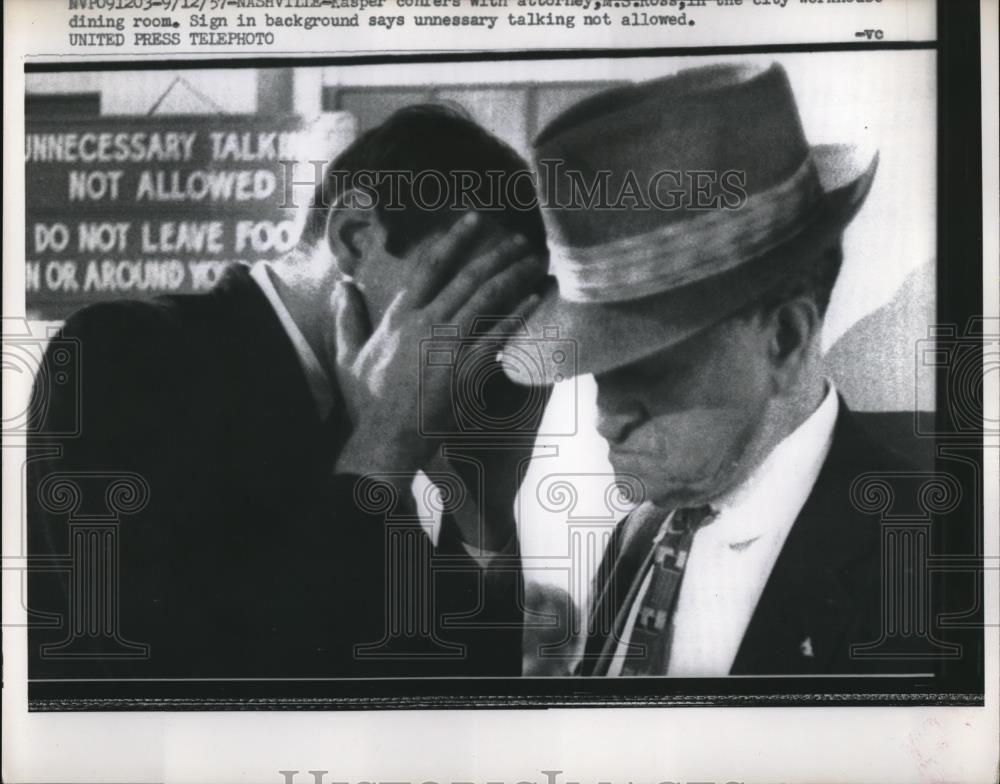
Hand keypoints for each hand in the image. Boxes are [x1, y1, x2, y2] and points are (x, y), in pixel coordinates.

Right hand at [331, 214, 543, 479]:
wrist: (384, 438)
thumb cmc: (367, 401)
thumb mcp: (349, 355)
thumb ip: (348, 316)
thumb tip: (344, 284)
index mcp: (400, 316)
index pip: (430, 266)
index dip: (455, 239)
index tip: (474, 219)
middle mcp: (426, 322)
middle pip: (468, 277)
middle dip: (497, 254)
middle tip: (520, 239)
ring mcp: (448, 345)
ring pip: (488, 299)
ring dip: (515, 276)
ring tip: (536, 262)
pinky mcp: (466, 369)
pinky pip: (499, 335)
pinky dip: (519, 314)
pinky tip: (536, 298)